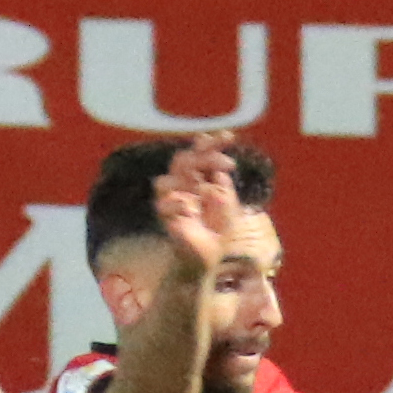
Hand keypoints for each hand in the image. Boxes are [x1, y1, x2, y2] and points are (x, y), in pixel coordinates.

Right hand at [151, 132, 239, 277]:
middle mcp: (181, 185)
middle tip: (230, 165)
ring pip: (163, 181)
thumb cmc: (218, 228)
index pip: (197, 153)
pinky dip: (176, 204)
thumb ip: (222, 187)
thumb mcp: (227, 203)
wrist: (211, 255)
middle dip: (204, 158)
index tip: (229, 137)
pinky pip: (162, 206)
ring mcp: (172, 201)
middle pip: (181, 161)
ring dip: (182, 182)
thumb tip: (219, 173)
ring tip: (206, 187)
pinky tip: (190, 208)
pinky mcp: (167, 219)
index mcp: (196, 177)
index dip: (211, 143)